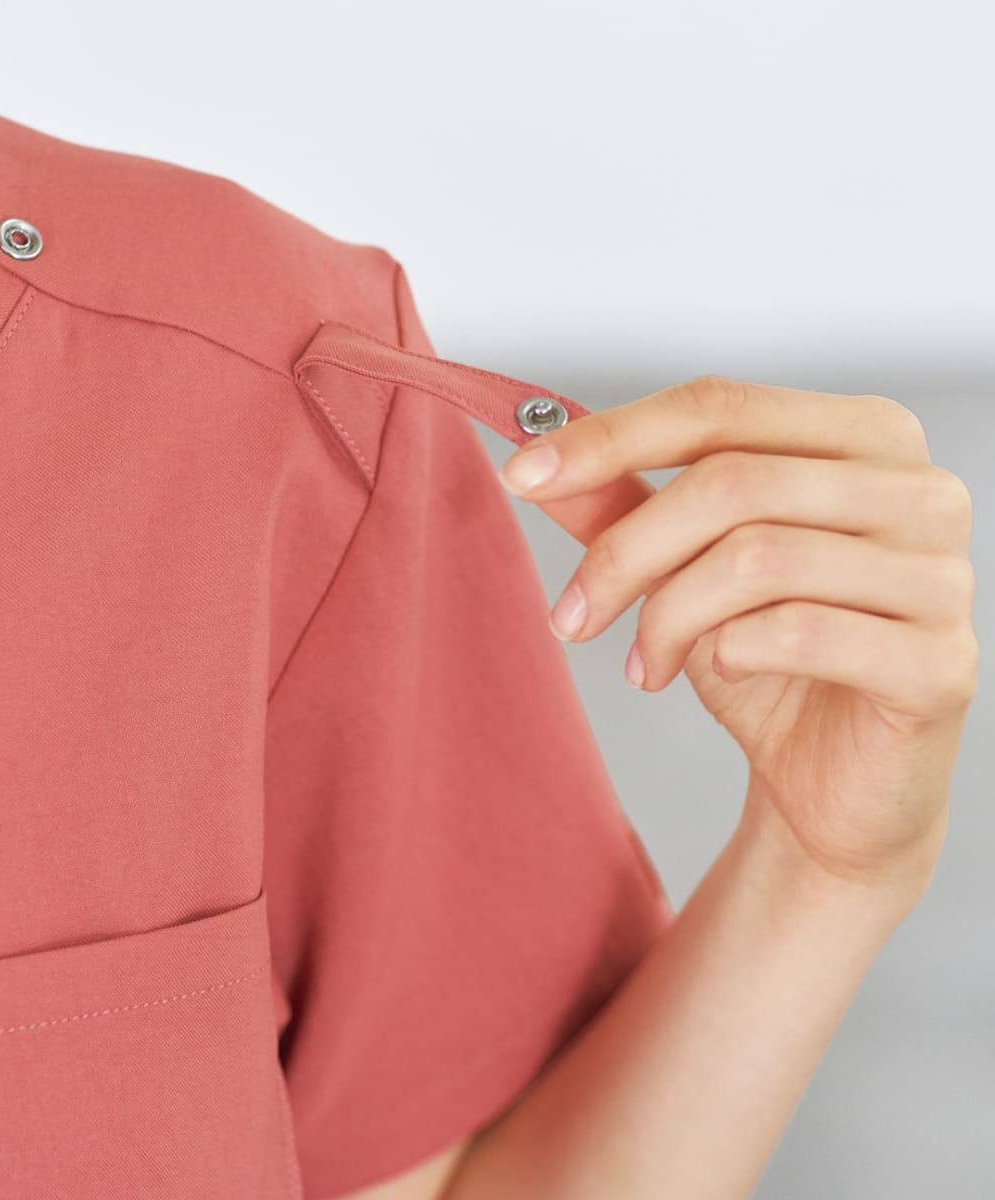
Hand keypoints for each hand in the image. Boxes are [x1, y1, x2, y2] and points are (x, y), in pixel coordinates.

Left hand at [497, 375, 977, 889]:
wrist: (833, 785)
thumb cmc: (770, 663)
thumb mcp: (682, 570)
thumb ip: (622, 506)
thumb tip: (539, 459)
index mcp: (861, 437)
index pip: (719, 406)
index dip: (609, 437)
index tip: (522, 474)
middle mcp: (917, 490)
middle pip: (729, 482)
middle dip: (624, 553)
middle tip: (572, 616)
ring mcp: (939, 575)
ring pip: (755, 557)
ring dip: (666, 617)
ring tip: (645, 663)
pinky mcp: (939, 661)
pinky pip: (799, 631)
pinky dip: (728, 654)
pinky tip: (718, 672)